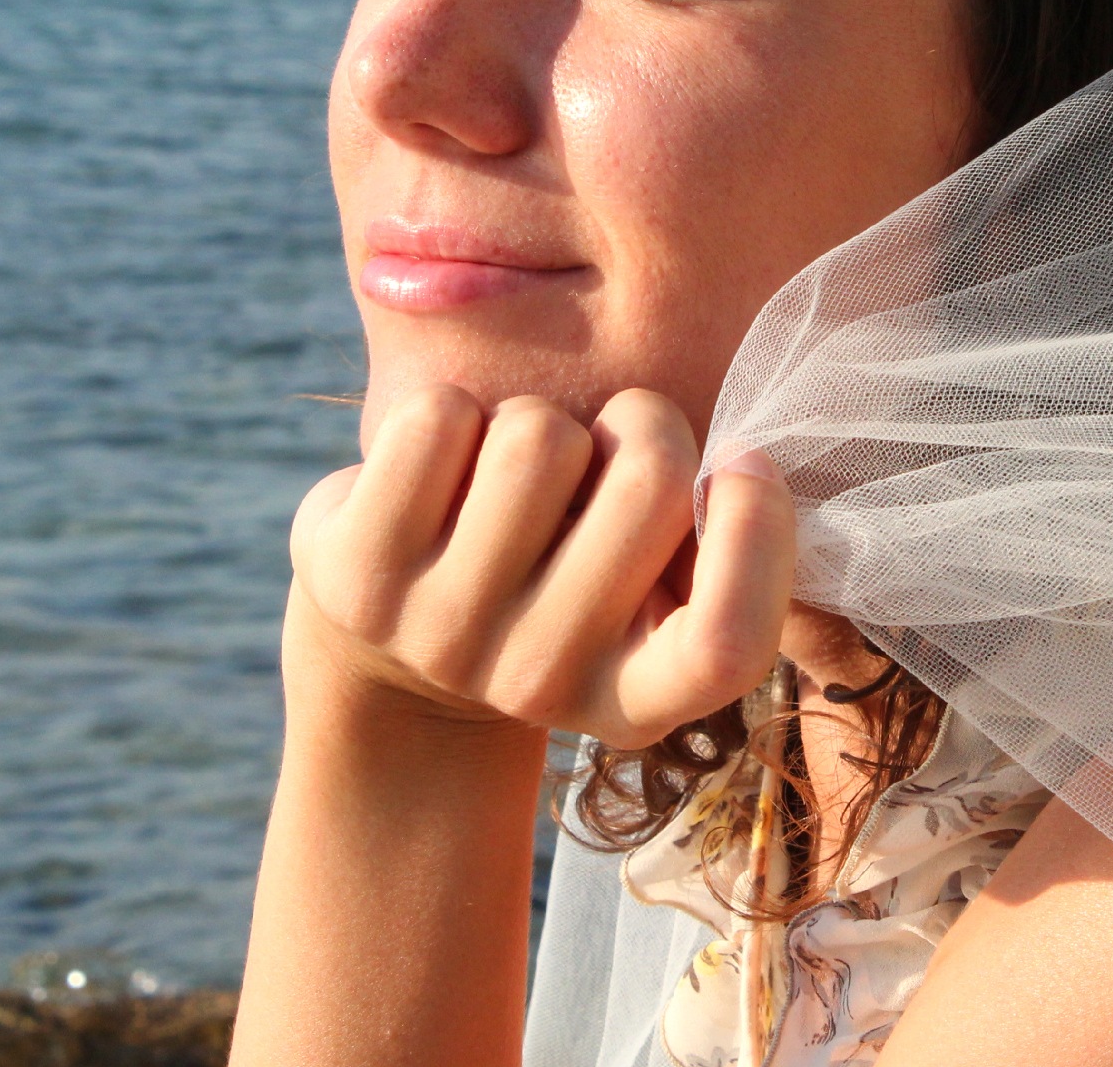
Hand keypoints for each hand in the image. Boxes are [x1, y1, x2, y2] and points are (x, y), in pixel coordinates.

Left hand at [287, 385, 796, 747]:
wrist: (391, 653)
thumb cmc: (556, 581)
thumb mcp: (643, 590)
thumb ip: (702, 541)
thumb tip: (738, 463)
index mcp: (633, 700)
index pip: (726, 644)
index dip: (757, 532)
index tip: (741, 464)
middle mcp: (536, 682)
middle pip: (648, 479)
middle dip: (643, 423)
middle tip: (609, 449)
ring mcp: (437, 632)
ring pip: (538, 436)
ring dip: (538, 420)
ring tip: (513, 472)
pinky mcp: (355, 571)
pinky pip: (440, 418)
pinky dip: (454, 412)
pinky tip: (444, 467)